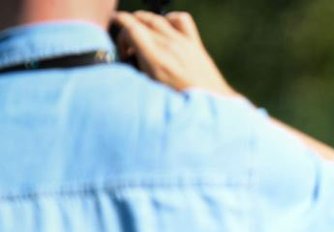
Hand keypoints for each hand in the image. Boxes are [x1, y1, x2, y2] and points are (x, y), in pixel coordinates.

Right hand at [111, 11, 237, 96]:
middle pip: (141, 20)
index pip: (131, 28)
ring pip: (158, 18)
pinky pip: (182, 20)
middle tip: (128, 45)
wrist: (213, 105)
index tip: (115, 34)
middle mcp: (169, 46)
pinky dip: (170, 19)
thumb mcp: (153, 90)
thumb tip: (128, 59)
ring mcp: (183, 43)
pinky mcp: (195, 44)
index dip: (118, 26)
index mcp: (156, 59)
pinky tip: (167, 30)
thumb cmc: (181, 103)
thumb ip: (138, 70)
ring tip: (142, 35)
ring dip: (145, 21)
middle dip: (128, 27)